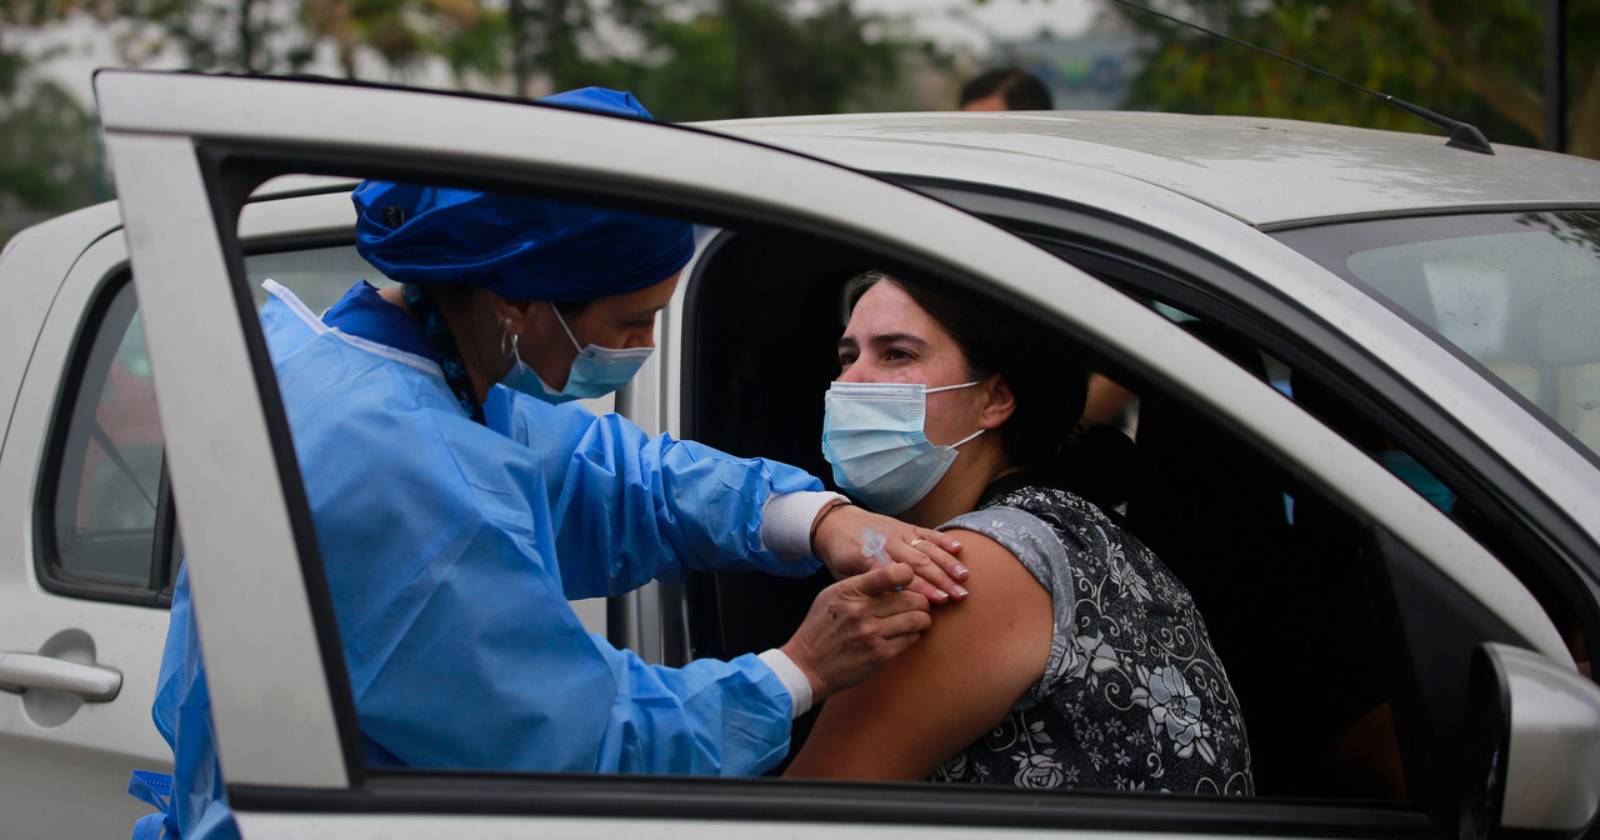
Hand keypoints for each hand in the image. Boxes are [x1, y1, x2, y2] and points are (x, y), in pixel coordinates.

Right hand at [781, 563, 931, 700]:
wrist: (806, 666)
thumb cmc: (820, 628)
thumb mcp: (832, 596)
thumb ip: (861, 585)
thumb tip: (895, 576)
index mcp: (849, 590)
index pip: (891, 574)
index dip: (908, 575)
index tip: (909, 581)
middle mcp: (861, 610)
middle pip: (912, 599)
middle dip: (920, 602)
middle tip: (919, 605)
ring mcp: (871, 634)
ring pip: (917, 620)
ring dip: (922, 620)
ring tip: (918, 620)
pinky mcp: (879, 655)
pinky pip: (910, 640)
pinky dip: (914, 636)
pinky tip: (907, 635)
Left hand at [812, 504, 968, 603]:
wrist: (835, 523)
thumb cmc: (841, 556)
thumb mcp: (844, 576)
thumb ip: (868, 588)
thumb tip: (892, 604)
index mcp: (870, 558)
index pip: (900, 576)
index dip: (920, 588)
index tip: (938, 601)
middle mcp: (888, 543)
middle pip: (919, 563)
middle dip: (941, 580)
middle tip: (959, 595)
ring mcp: (899, 533)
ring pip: (927, 548)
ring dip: (948, 563)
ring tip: (964, 577)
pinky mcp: (906, 527)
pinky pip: (927, 532)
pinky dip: (943, 540)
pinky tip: (959, 548)